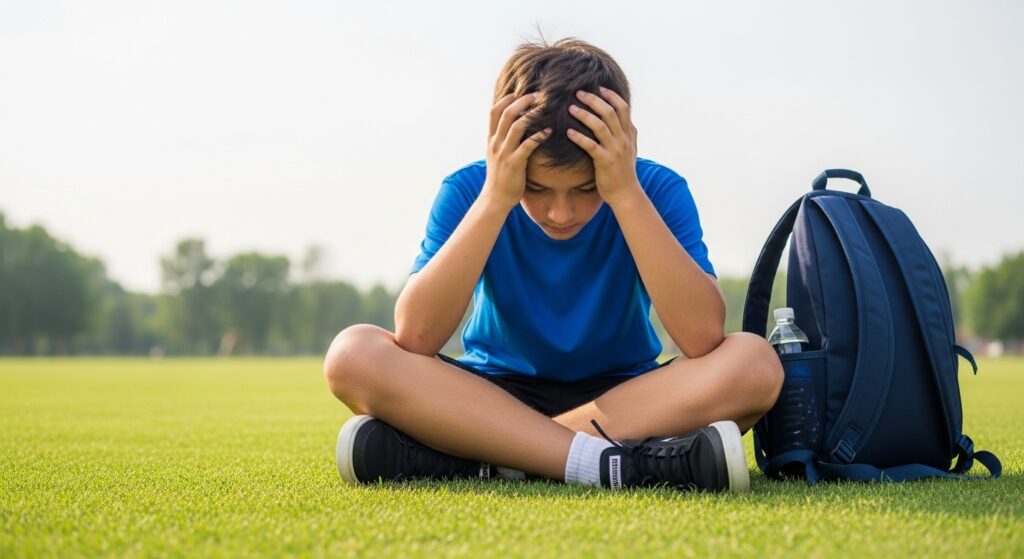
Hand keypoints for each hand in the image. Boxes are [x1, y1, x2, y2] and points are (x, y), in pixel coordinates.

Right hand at [481, 93, 552, 209]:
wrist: (495, 198)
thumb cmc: (500, 177)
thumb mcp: (496, 155)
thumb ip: (503, 141)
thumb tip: (514, 128)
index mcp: (491, 139)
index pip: (494, 112)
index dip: (506, 99)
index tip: (519, 91)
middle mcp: (496, 143)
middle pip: (506, 114)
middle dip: (522, 101)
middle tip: (538, 94)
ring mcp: (504, 153)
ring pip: (516, 125)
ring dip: (531, 114)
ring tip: (544, 107)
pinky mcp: (515, 163)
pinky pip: (527, 145)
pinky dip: (539, 135)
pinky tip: (550, 131)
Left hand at [566, 87, 641, 206]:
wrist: (626, 194)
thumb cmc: (624, 172)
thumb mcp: (632, 150)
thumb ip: (630, 135)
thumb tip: (629, 121)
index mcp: (629, 135)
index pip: (623, 108)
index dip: (612, 96)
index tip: (600, 87)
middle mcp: (623, 140)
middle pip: (610, 112)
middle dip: (594, 100)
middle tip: (578, 93)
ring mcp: (615, 150)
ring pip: (600, 126)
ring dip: (584, 115)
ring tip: (571, 108)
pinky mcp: (605, 162)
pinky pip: (591, 145)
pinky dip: (579, 137)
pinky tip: (568, 132)